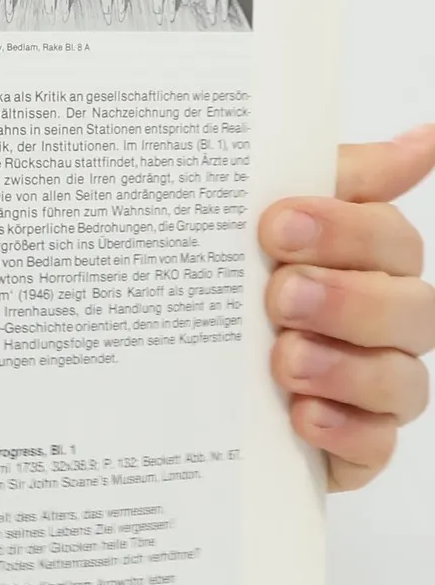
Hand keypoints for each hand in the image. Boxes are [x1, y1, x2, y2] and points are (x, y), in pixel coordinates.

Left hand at [262, 127, 434, 490]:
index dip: (344, 229)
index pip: (390, 239)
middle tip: (280, 296)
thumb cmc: (233, 285)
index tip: (277, 224)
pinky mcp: (354, 446)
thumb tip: (422, 138)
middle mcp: (385, 323)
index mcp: (368, 263)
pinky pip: (375, 445)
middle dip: (347, 299)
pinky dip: (345, 431)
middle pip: (411, 308)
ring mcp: (373, 387)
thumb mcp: (259, 225)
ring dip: (345, 366)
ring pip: (401, 380)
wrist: (174, 378)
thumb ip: (334, 179)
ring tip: (284, 359)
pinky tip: (304, 417)